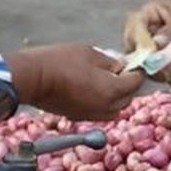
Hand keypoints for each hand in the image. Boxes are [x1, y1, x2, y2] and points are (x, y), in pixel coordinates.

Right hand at [4, 44, 144, 120]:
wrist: (33, 78)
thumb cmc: (60, 61)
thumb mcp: (90, 53)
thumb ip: (110, 62)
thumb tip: (120, 67)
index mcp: (113, 91)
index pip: (136, 82)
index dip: (137, 71)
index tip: (134, 63)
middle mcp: (106, 108)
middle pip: (127, 98)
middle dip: (128, 85)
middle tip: (121, 70)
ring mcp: (92, 115)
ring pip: (114, 109)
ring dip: (116, 97)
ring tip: (107, 80)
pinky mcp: (79, 117)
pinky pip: (99, 111)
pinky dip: (102, 102)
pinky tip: (92, 88)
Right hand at [122, 0, 170, 82]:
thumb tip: (156, 42)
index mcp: (150, 14)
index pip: (135, 25)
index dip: (139, 38)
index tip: (150, 49)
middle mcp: (149, 33)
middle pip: (134, 48)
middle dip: (144, 58)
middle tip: (159, 63)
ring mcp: (157, 51)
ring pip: (145, 64)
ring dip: (156, 70)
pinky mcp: (168, 65)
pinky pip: (160, 75)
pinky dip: (166, 77)